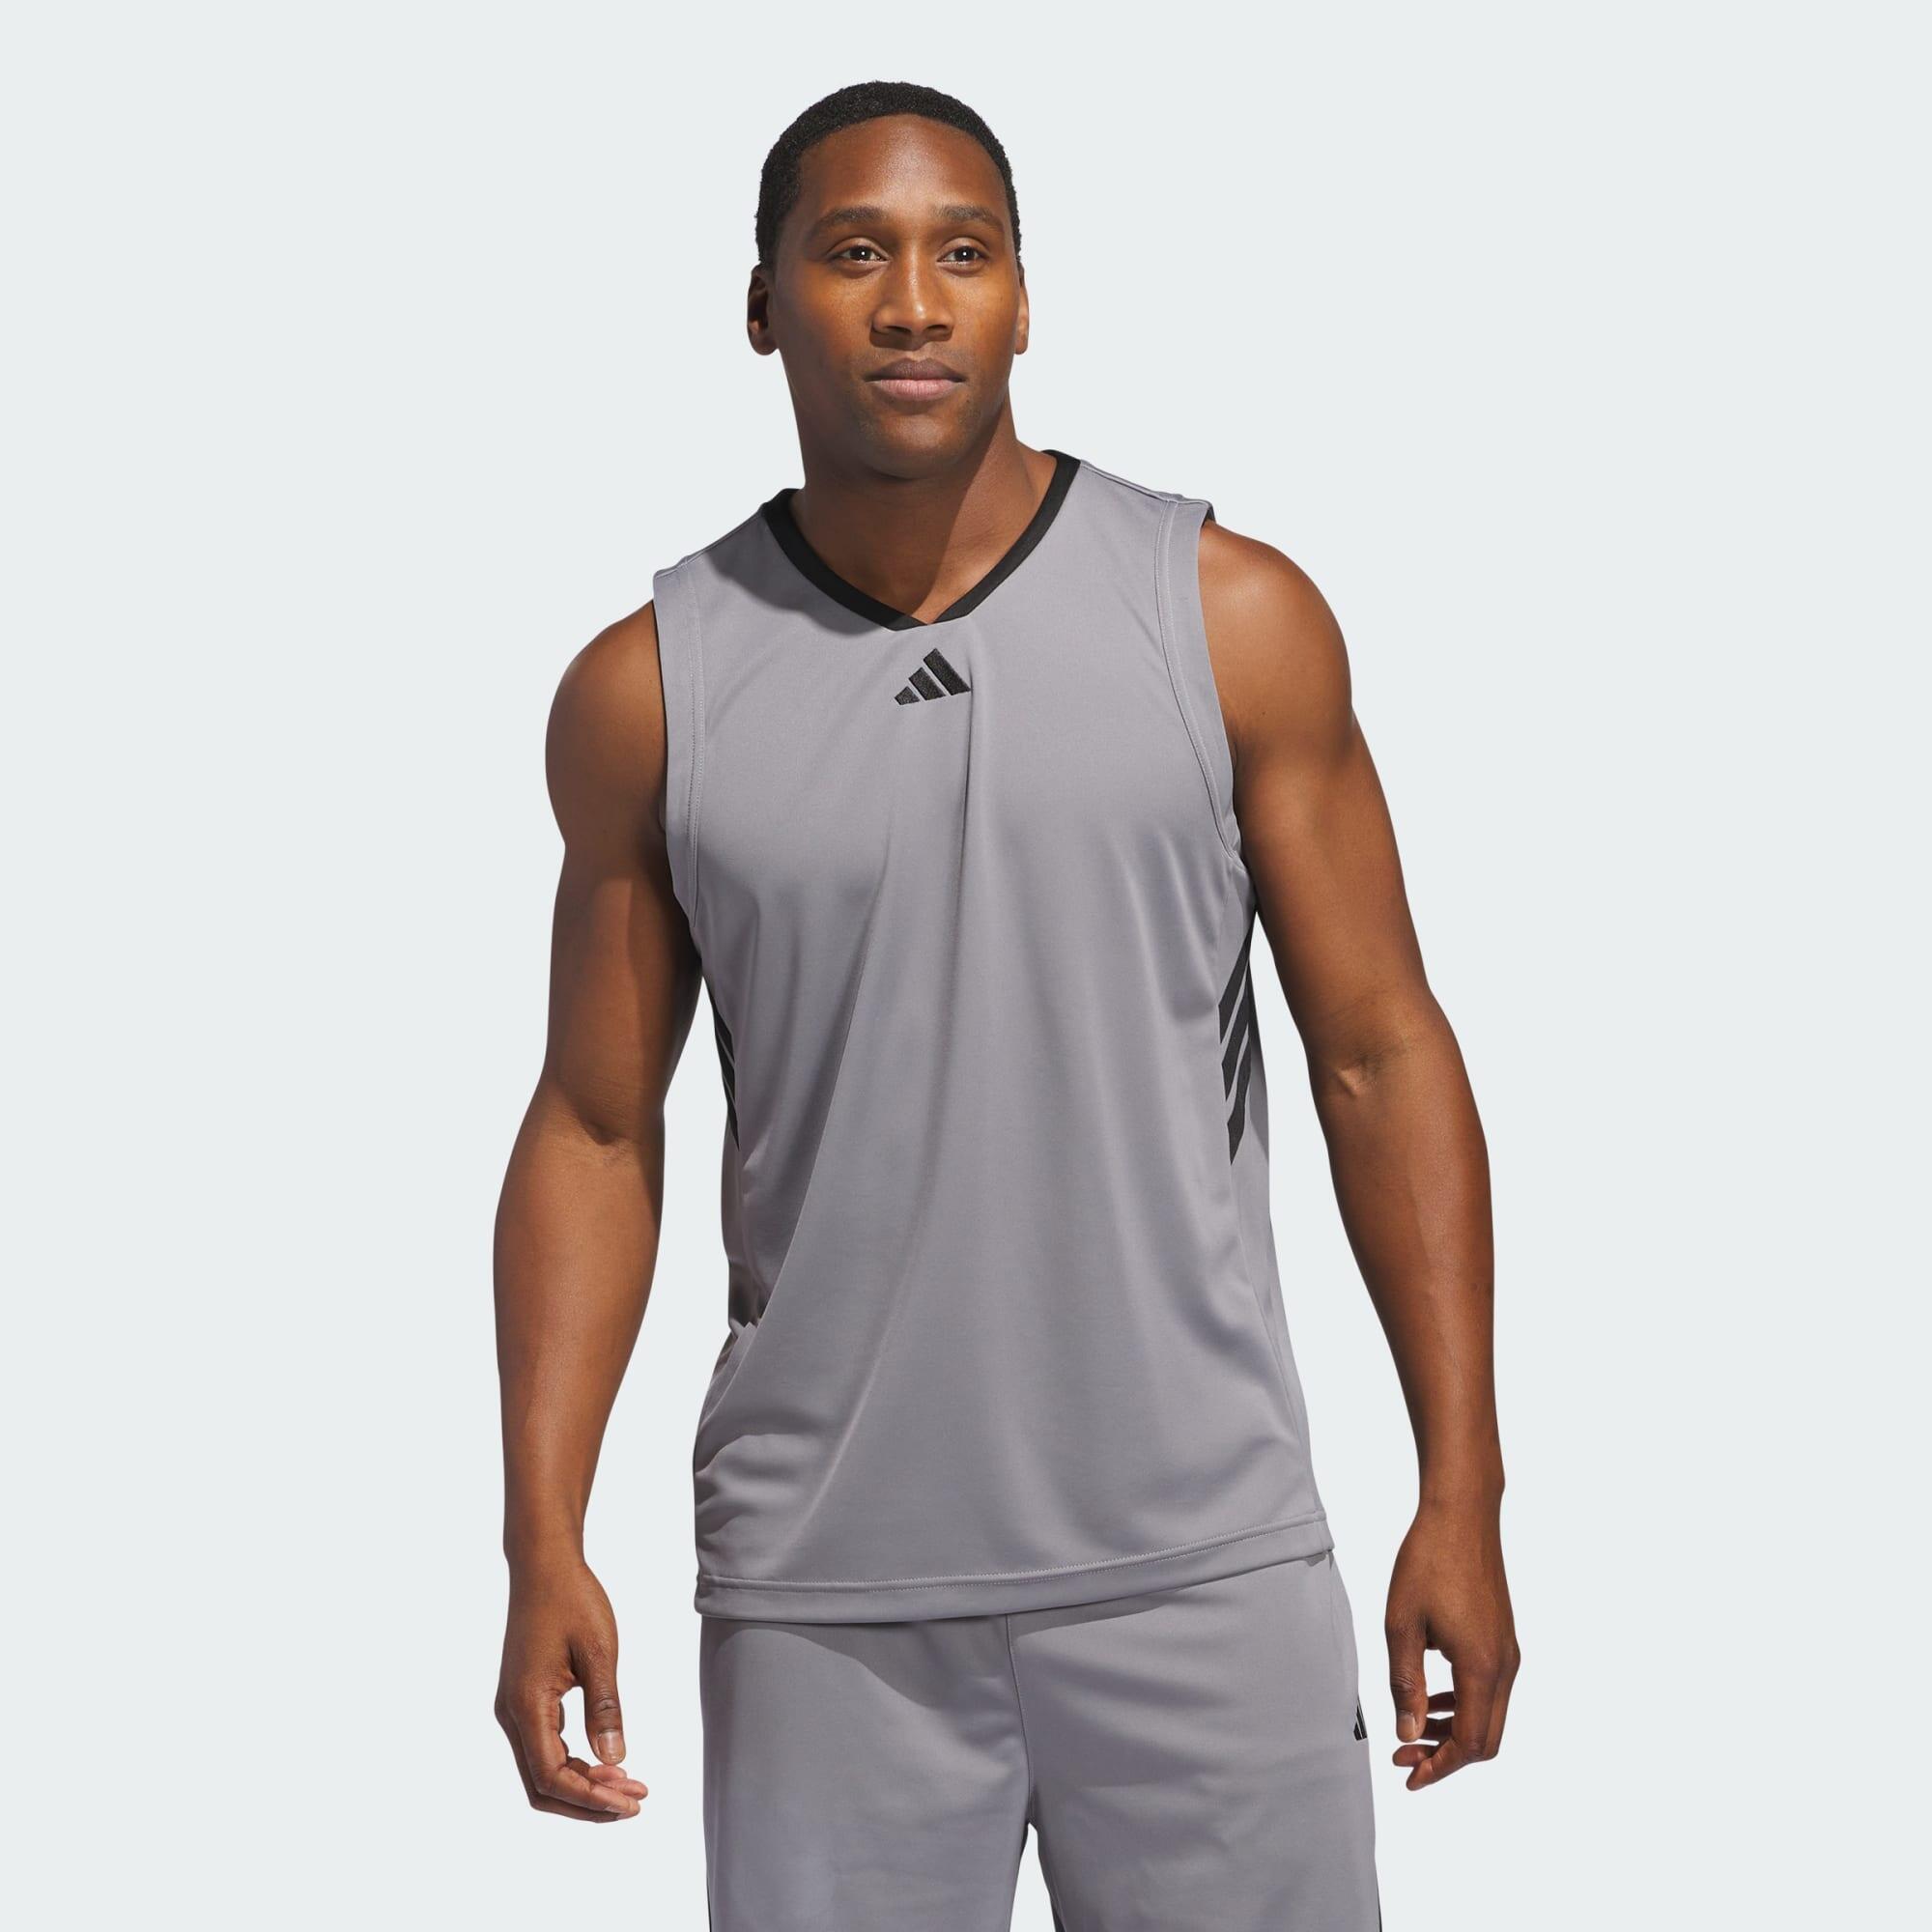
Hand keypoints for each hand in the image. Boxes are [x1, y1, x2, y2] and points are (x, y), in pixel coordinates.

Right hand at [495, 1554, 648, 1819]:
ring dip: (584, 1784)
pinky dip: (575, 1763)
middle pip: (542, 1785)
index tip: (630, 1803)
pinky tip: (609, 1761)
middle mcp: (512, 1714)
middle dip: (588, 1801)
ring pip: (543, 1769)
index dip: (590, 1798)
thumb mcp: (599, 1651)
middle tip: (635, 1801)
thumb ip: (605, 1707)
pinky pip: (545, 1747)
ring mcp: (516, 1708)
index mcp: (526, 1704)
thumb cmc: (572, 1599)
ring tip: (630, 1784)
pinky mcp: (525, 1699)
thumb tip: (615, 1759)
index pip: (551, 1776)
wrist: (543, 1565)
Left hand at [1384, 1499, 1519, 1790]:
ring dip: (1454, 1732)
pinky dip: (1463, 1705)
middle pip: (1486, 1740)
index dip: (1439, 1768)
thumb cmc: (1428, 1561)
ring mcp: (1509, 1652)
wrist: (1462, 1513)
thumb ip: (1406, 1685)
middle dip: (1447, 1757)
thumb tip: (1409, 1735)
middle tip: (1405, 1755)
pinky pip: (1490, 1690)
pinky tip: (1432, 1697)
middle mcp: (1505, 1665)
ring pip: (1490, 1716)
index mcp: (1482, 1666)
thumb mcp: (1402, 1625)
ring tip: (1413, 1729)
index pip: (1470, 1743)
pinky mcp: (1504, 1638)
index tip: (1408, 1775)